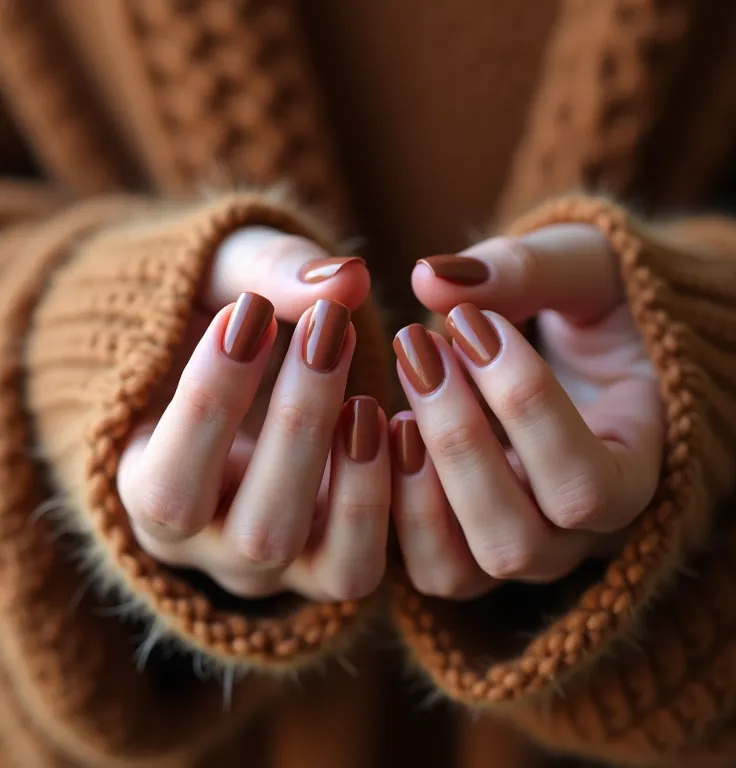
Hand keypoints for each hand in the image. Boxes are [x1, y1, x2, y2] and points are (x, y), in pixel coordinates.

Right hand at [117, 228, 389, 601]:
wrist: (241, 378)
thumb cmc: (223, 325)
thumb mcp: (223, 283)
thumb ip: (267, 272)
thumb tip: (346, 277)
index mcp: (149, 491)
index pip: (168, 483)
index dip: (210, 401)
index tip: (248, 313)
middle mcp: (213, 548)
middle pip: (259, 531)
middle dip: (300, 424)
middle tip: (327, 327)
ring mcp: (283, 565)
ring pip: (328, 565)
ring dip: (358, 474)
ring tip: (369, 391)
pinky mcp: (336, 562)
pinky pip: (373, 560)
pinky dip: (397, 502)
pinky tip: (405, 427)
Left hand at [391, 225, 662, 597]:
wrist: (586, 356)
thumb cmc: (597, 310)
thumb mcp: (585, 271)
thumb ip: (527, 270)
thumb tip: (429, 276)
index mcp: (635, 473)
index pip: (584, 484)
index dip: (522, 405)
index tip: (470, 321)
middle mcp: (577, 534)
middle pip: (514, 540)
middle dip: (457, 440)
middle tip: (417, 343)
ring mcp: (518, 546)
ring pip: (459, 571)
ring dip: (416, 482)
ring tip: (397, 389)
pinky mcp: (464, 543)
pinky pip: (423, 563)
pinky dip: (390, 506)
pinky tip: (380, 426)